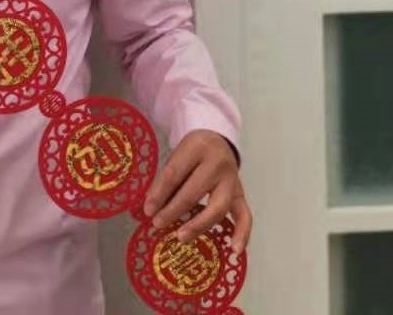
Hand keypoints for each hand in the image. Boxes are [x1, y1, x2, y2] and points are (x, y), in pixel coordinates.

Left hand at [142, 129, 251, 255]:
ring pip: (218, 207)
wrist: (218, 141)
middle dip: (174, 210)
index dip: (159, 193)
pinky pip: (245, 216)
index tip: (147, 211)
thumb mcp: (176, 157)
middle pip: (195, 191)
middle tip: (158, 224)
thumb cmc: (191, 154)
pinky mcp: (241, 195)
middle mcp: (217, 163)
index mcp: (196, 148)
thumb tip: (150, 209)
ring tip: (181, 237)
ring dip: (198, 225)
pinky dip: (242, 234)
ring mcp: (232, 180)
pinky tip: (234, 250)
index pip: (175, 173)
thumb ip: (165, 182)